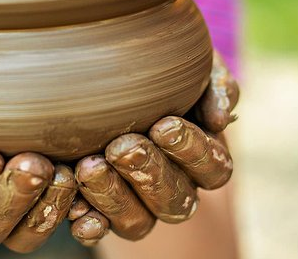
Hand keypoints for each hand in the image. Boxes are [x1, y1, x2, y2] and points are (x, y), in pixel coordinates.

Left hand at [71, 50, 238, 245]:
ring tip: (89, 166)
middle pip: (175, 200)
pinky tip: (75, 210)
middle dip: (149, 173)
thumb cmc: (164, 70)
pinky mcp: (103, 213)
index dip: (192, 150)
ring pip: (138, 222)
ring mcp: (140, 206)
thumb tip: (221, 119)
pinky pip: (100, 230)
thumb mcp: (195, 67)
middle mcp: (177, 189)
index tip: (164, 124)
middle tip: (121, 145)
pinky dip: (89, 224)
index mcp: (205, 159)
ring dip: (114, 197)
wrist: (111, 74)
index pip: (213, 168)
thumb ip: (215, 86)